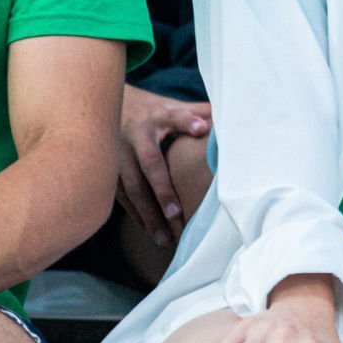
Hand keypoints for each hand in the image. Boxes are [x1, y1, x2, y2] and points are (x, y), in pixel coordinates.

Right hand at [117, 84, 211, 244]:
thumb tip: (233, 115)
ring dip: (147, 214)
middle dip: (162, 190)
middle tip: (176, 215)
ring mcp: (119, 155)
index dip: (187, 121)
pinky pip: (122, 197)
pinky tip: (150, 232)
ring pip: (132, 188)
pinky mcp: (109, 172)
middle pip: (149, 164)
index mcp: (158, 116)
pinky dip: (136, 215)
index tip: (202, 127)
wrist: (110, 106)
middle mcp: (136, 136)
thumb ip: (200, 112)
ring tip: (164, 238)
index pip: (175, 117)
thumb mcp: (175, 105)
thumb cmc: (155, 111)